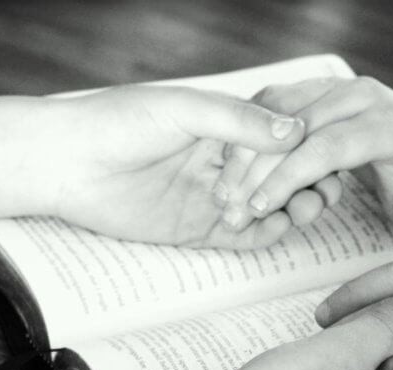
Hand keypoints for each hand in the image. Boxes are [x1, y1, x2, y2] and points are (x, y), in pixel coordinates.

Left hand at [43, 85, 306, 247]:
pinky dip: (267, 235)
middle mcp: (224, 162)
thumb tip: (295, 131)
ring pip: (270, 208)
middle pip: (283, 176)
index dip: (306, 151)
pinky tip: (279, 227)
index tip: (325, 157)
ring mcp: (214, 197)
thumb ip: (239, 121)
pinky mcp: (198, 229)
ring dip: (293, 209)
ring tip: (305, 209)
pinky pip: (243, 237)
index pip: (280, 140)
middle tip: (323, 190)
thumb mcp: (184, 109)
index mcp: (224, 126)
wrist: (66, 163)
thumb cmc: (118, 122)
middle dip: (307, 183)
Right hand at [213, 77, 392, 255]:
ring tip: (223, 193)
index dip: (287, 179)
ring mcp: (335, 86)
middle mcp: (360, 96)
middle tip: (229, 208)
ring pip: (274, 112)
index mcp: (387, 123)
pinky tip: (230, 170)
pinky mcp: (315, 87)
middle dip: (256, 169)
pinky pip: (270, 104)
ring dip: (244, 151)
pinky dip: (246, 135)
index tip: (257, 209)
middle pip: (292, 129)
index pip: (325, 148)